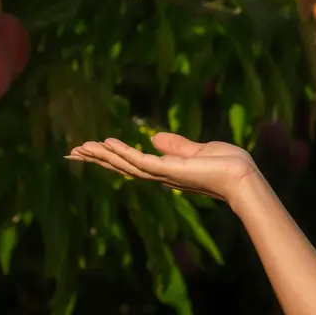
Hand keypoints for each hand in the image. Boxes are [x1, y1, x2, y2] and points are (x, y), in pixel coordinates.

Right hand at [66, 132, 258, 203]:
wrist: (244, 177)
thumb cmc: (229, 165)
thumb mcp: (198, 150)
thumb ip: (176, 146)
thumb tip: (154, 137)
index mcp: (166, 170)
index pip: (132, 162)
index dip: (111, 156)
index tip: (90, 149)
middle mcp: (160, 175)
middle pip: (122, 166)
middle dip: (97, 159)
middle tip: (71, 152)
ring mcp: (163, 174)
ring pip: (125, 164)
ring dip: (102, 156)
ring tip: (79, 148)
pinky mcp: (168, 171)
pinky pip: (139, 161)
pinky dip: (122, 152)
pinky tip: (106, 143)